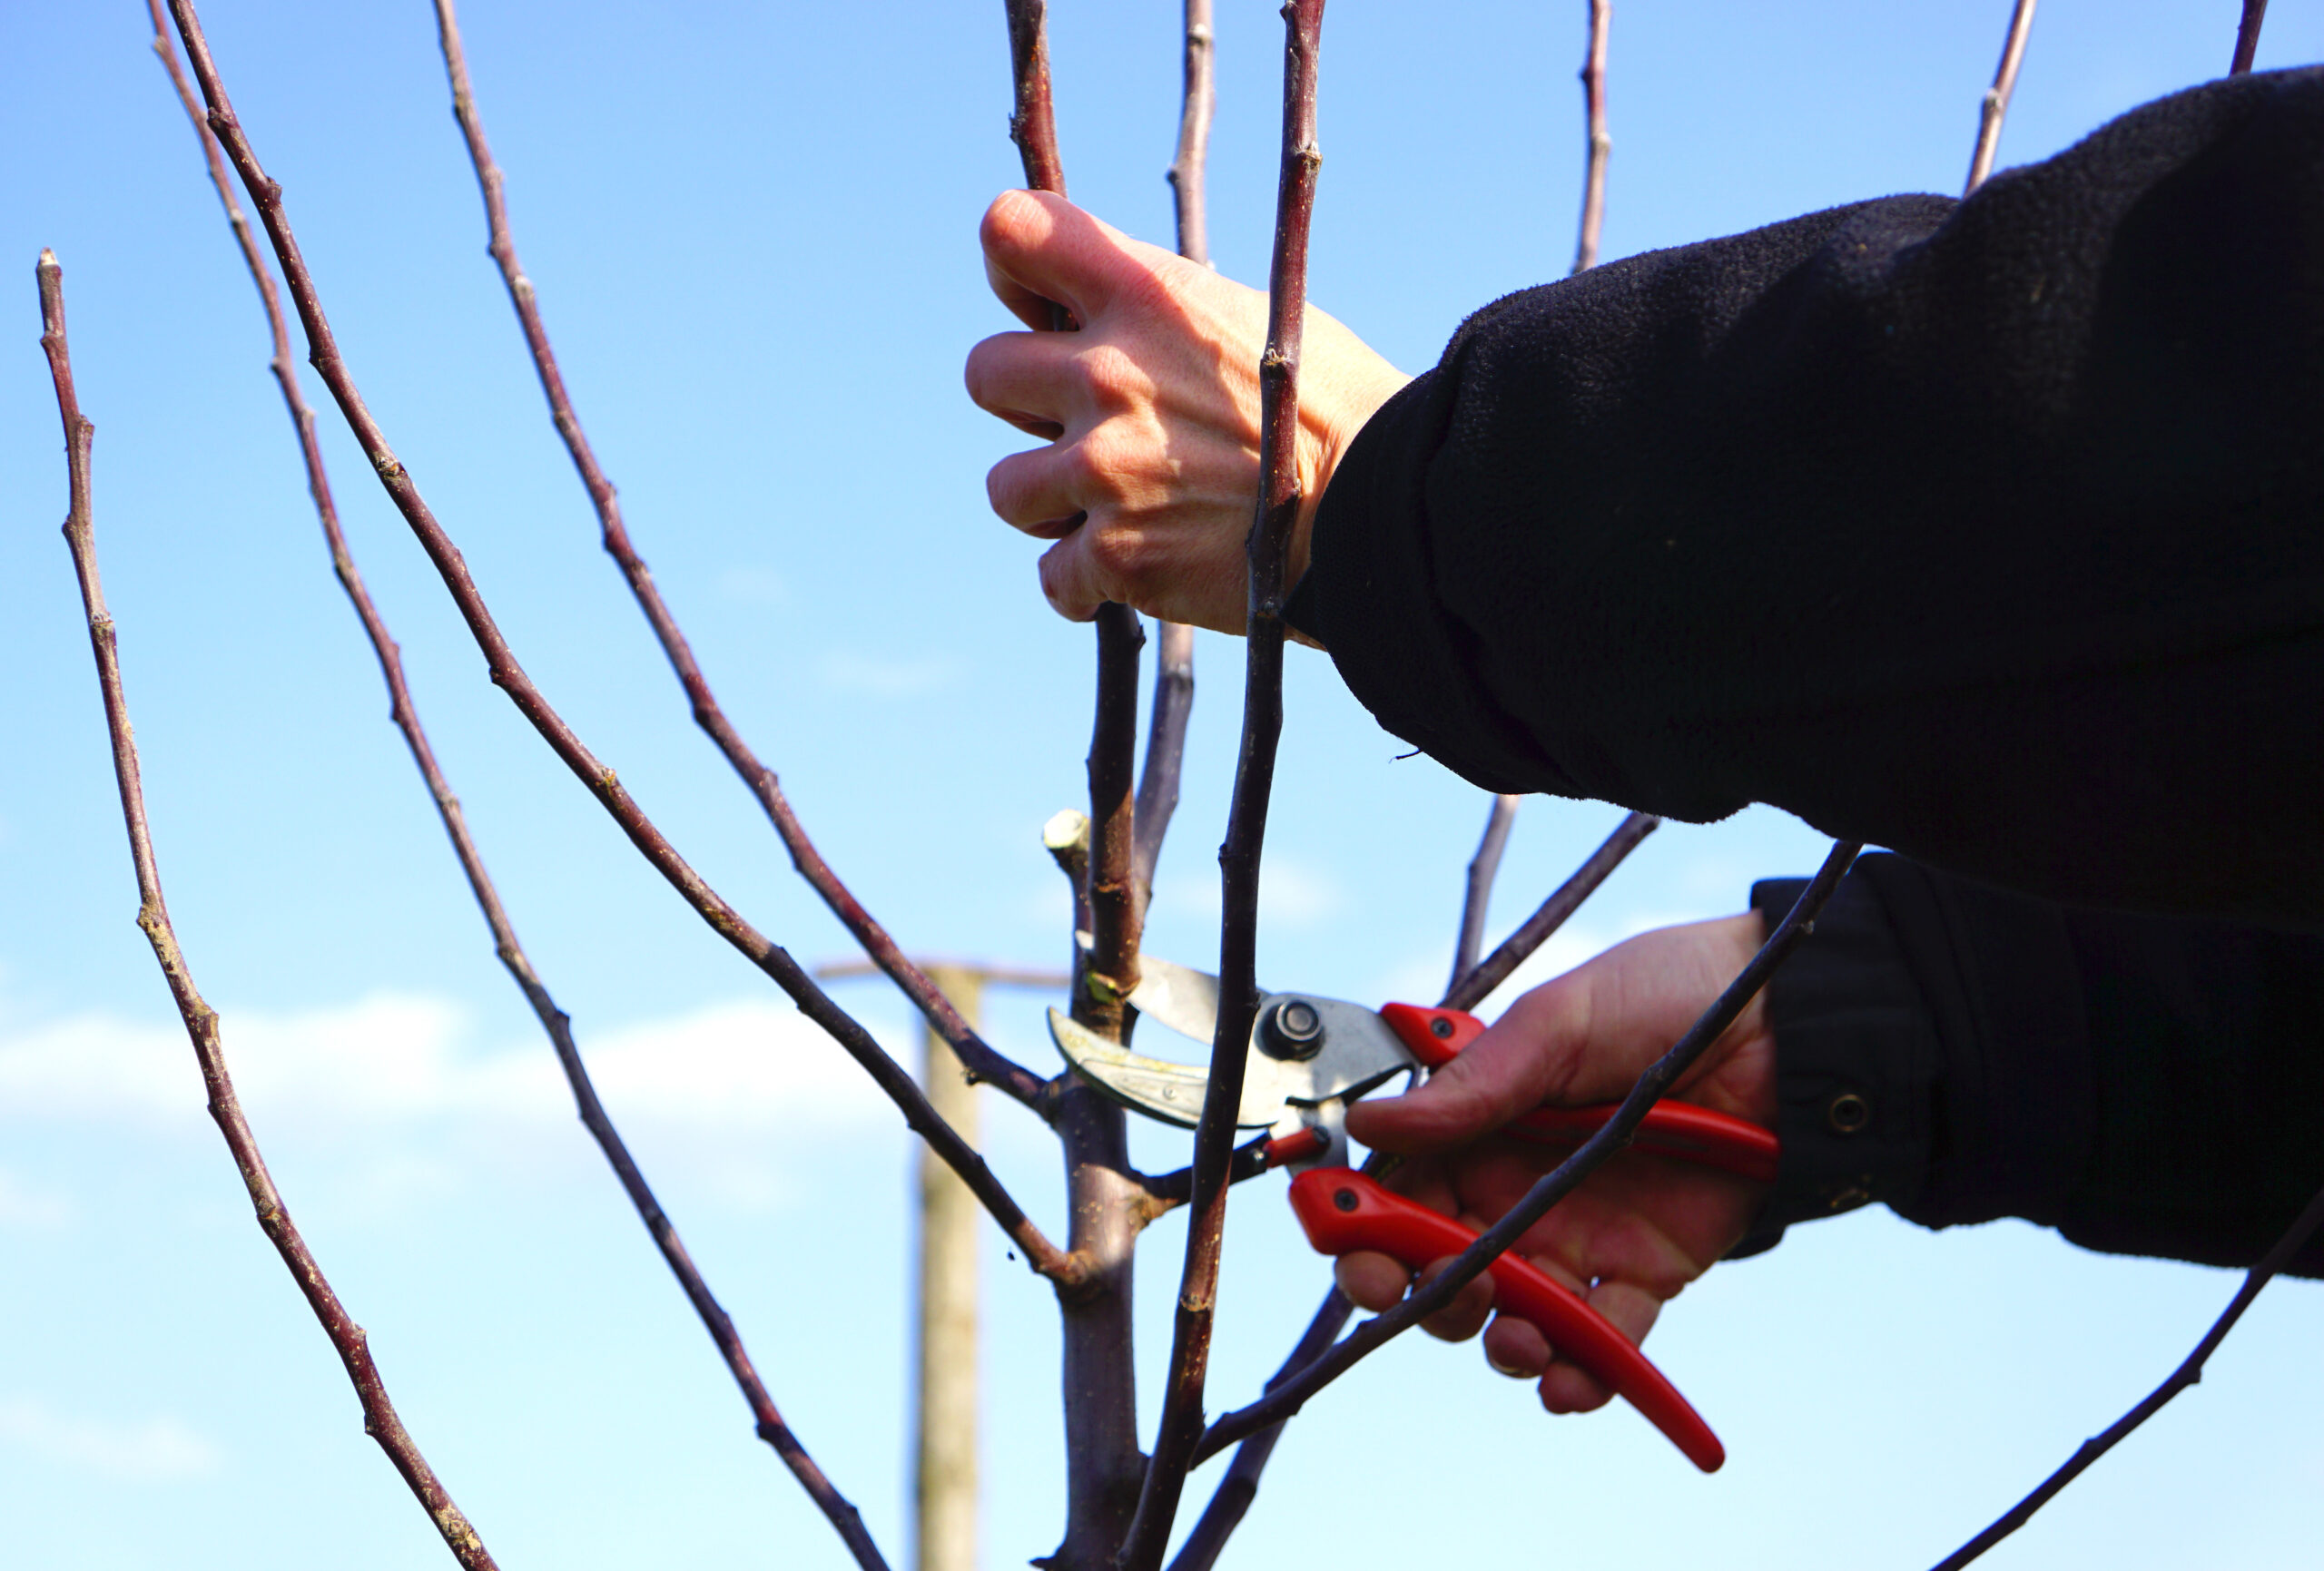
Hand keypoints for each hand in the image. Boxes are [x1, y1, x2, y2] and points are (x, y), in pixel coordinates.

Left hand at [965, 189, 1408, 632]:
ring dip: (1052, 502)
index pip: (1009, 233)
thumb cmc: (1338, 410)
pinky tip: (1142, 570)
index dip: (1014, 275)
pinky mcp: (1118, 559)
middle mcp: (1110, 374)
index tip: (1045, 312)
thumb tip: (1085, 317)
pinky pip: (1052, 576)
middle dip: (1030, 408)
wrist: (1391, 511)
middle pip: (985, 373)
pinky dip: (1090, 583)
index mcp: (1147, 294)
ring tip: (1122, 507)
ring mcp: (1107, 470)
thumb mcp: (1254, 312)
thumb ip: (1156, 308)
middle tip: (1097, 429)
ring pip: (1005, 487)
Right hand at [1338, 913, 1776, 1414]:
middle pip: (1439, 1269)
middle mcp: (1513, 1194)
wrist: (1782, 1027)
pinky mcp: (1644, 1276)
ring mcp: (1575, 1240)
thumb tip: (1373, 1123)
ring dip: (1499, 1342)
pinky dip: (1583, 1377)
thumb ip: (1472, 1087)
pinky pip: (1604, 1342)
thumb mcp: (1556, 1026)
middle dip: (1422, 1295)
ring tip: (1516, 1335)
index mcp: (1477, 1131)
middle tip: (1438, 1289)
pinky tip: (1570, 1383)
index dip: (1363, 1227)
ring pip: (1512, 1318)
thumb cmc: (1664, 1000)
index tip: (1354, 1246)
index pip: (1397, 1193)